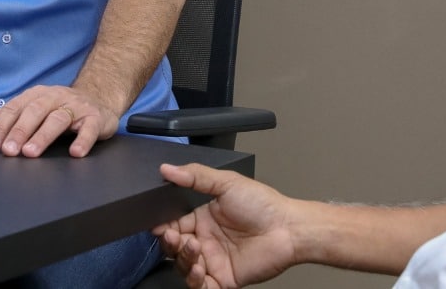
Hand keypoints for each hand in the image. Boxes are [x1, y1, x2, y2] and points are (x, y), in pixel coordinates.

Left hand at [0, 84, 118, 157]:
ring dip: (44, 135)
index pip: (14, 108)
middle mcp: (55, 97)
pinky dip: (83, 139)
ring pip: (59, 118)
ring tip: (31, 152)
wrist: (98, 100)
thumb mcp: (27, 110)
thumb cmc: (57, 109)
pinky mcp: (96, 118)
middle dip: (20, 131)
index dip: (1, 127)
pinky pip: (90, 128)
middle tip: (8, 151)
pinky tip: (75, 153)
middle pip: (35, 111)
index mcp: (36, 95)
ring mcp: (77, 107)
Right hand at [154, 163, 298, 288]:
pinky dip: (194, 281)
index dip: (163, 226)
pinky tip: (199, 269)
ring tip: (194, 248)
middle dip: (169, 243)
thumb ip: (196, 176)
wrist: (288, 228)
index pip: (173, 224)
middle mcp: (206, 240)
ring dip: (183, 259)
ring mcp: (213, 261)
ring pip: (184, 266)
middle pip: (174, 247)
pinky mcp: (223, 279)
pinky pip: (200, 287)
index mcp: (203, 218)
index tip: (157, 224)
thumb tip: (168, 169)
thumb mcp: (227, 183)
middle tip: (174, 236)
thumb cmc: (263, 204)